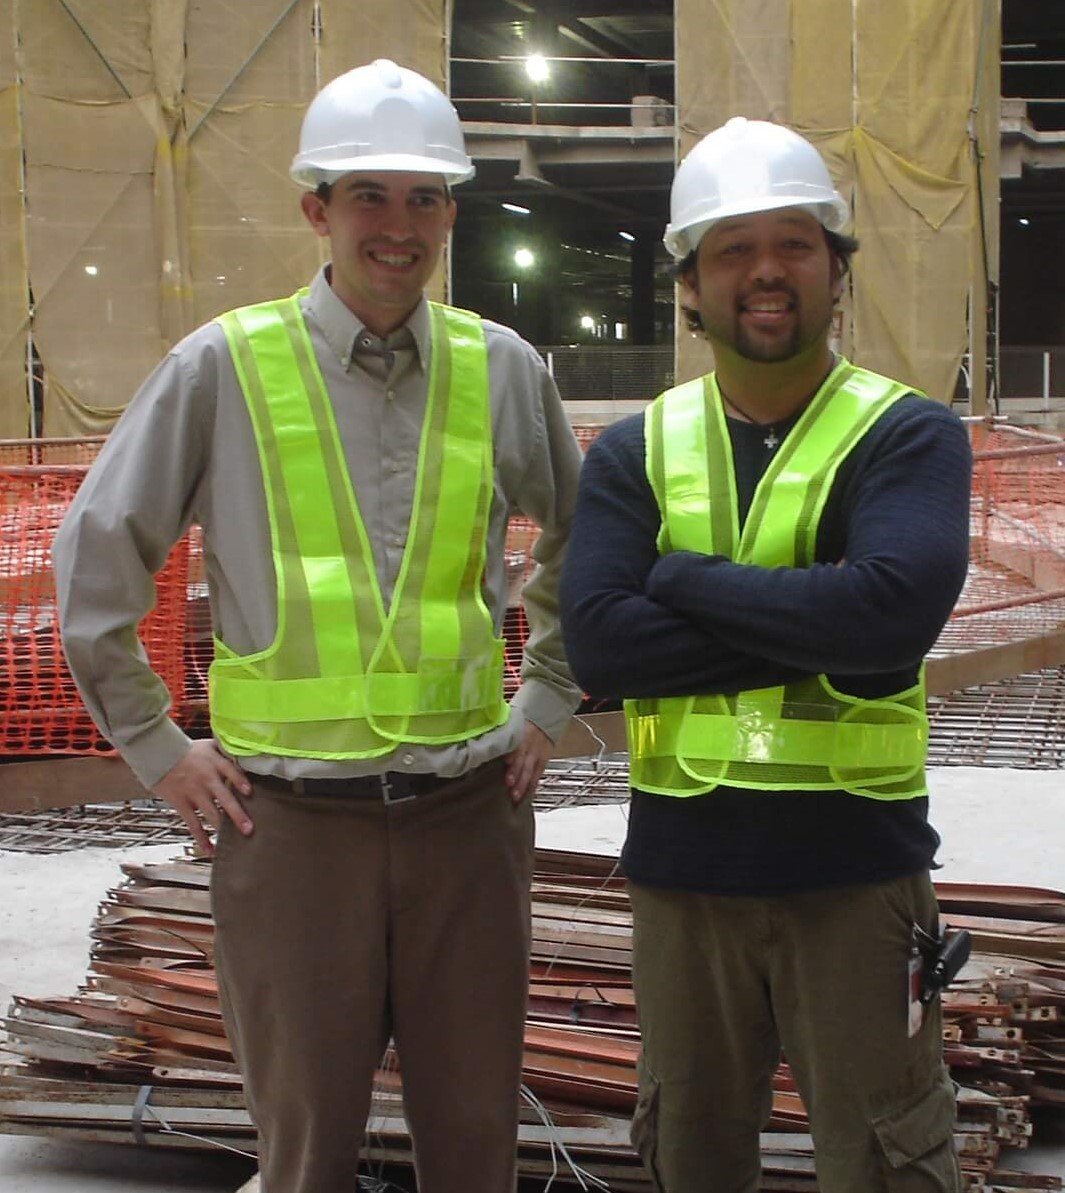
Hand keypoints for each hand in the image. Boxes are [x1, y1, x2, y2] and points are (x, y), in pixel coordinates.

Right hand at [152, 739, 252, 855]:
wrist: (159, 755)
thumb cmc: (187, 750)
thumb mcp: (209, 745)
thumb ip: (226, 750)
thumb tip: (245, 753)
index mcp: (215, 763)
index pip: (231, 772)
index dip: (241, 782)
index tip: (250, 792)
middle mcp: (206, 779)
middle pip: (225, 798)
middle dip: (237, 814)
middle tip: (249, 828)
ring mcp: (194, 793)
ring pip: (211, 814)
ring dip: (223, 828)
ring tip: (237, 839)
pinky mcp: (182, 804)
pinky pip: (193, 824)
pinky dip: (201, 838)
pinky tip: (210, 850)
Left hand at [504, 721, 552, 804]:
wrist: (545, 717)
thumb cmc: (523, 721)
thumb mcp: (512, 722)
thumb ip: (501, 732)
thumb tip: (484, 738)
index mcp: (520, 733)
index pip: (517, 745)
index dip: (513, 754)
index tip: (506, 762)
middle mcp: (529, 744)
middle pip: (524, 760)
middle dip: (516, 773)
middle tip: (509, 785)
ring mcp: (537, 753)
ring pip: (531, 770)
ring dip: (523, 783)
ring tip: (516, 796)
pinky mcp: (543, 760)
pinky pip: (538, 774)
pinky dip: (533, 785)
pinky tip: (527, 794)